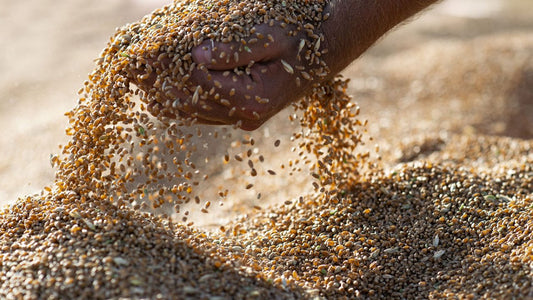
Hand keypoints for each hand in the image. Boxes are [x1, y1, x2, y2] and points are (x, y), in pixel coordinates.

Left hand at [139, 23, 318, 130]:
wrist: (327, 48)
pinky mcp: (241, 112)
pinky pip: (203, 112)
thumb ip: (234, 49)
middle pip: (189, 104)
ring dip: (165, 94)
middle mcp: (244, 115)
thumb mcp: (270, 35)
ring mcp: (242, 116)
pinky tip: (163, 88)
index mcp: (252, 98)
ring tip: (138, 76)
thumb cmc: (299, 36)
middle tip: (130, 66)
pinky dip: (180, 100)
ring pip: (192, 113)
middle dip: (158, 83)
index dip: (169, 67)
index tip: (144, 51)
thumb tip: (196, 55)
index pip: (197, 85)